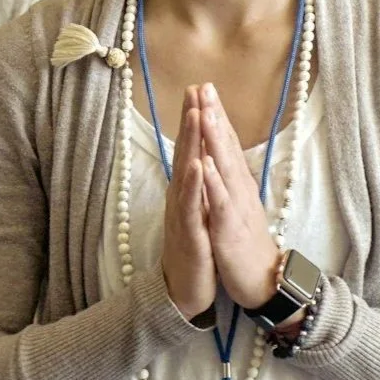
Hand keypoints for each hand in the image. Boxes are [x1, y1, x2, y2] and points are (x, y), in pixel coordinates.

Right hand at [160, 87, 217, 319]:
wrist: (183, 292)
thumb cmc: (192, 250)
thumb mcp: (196, 212)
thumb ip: (196, 185)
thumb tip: (199, 157)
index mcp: (186, 191)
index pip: (190, 148)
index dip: (193, 118)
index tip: (199, 88)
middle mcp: (180, 196)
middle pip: (185, 151)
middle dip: (190, 119)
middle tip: (194, 88)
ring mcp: (183, 214)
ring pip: (186, 172)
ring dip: (191, 143)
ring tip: (196, 114)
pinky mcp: (190, 233)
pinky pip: (192, 205)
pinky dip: (195, 184)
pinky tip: (198, 165)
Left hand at [197, 83, 283, 309]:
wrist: (264, 282)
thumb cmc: (247, 244)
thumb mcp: (236, 207)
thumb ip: (230, 181)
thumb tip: (220, 156)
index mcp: (237, 185)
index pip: (225, 144)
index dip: (215, 115)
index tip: (204, 87)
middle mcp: (240, 190)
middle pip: (226, 147)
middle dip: (214, 116)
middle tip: (205, 86)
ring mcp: (237, 208)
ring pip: (225, 168)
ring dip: (214, 139)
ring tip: (204, 112)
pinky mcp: (231, 229)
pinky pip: (222, 203)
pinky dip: (214, 182)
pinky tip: (206, 163)